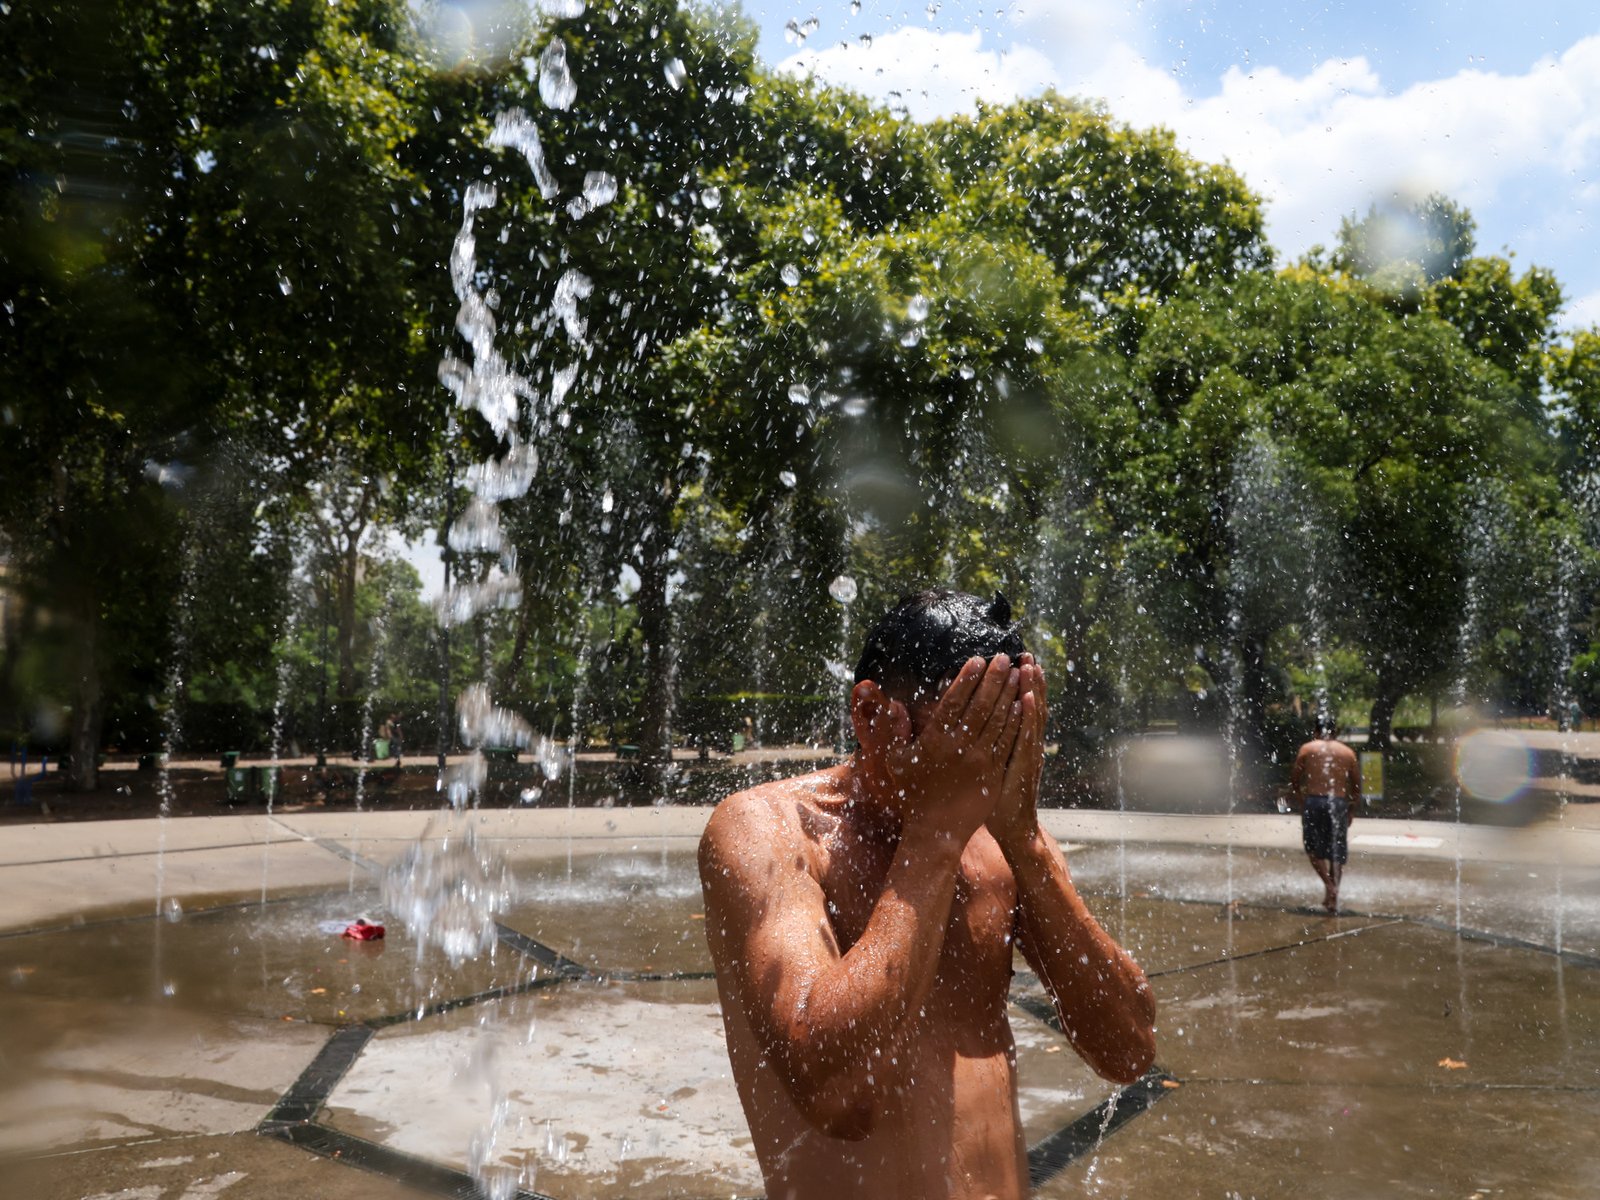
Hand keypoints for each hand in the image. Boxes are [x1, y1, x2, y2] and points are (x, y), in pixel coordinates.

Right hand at [863, 654, 1022, 846]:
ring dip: (1009, 694)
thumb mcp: (896, 761)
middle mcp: (958, 747)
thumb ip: (895, 732)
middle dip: (994, 678)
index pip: (953, 701)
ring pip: (997, 720)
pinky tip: (1022, 705)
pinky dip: (1015, 721)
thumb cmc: (913, 794)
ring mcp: (979, 760)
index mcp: (934, 740)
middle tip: (1004, 657)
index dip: (967, 679)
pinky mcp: (994, 773)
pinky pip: (1007, 741)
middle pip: (980, 705)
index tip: (978, 660)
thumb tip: (894, 704)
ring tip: (1017, 673)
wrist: (936, 830)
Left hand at [988, 654, 1047, 850]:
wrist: (1012, 826)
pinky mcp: (1024, 765)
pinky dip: (1027, 718)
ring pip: (1030, 716)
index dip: (1018, 684)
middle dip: (1027, 679)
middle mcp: (1025, 743)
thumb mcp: (990, 766)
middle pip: (1026, 705)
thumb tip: (970, 720)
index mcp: (1014, 741)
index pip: (1017, 706)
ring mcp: (1027, 753)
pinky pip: (1026, 737)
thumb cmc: (994, 797)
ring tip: (1030, 666)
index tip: (1014, 660)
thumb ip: (984, 741)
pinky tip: (1025, 700)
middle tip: (1024, 654)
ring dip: (1031, 690)